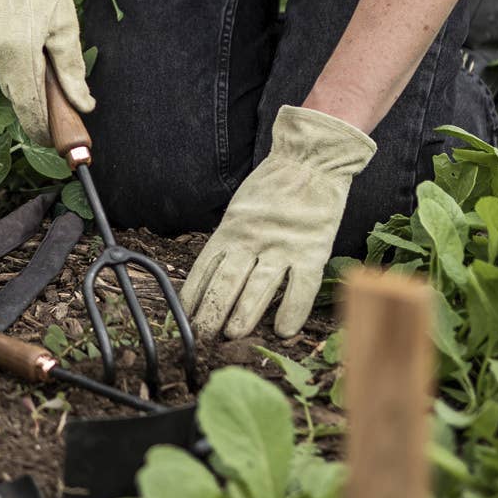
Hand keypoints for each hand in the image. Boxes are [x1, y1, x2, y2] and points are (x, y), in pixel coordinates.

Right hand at [0, 0, 94, 144]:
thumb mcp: (65, 25)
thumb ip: (72, 70)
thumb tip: (84, 104)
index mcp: (18, 52)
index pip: (28, 105)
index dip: (40, 127)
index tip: (51, 142)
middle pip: (15, 90)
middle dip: (34, 103)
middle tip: (58, 111)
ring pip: (5, 69)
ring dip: (24, 73)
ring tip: (44, 58)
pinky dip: (12, 52)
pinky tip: (25, 33)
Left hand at [181, 105, 376, 338]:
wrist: (310, 163)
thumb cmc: (272, 189)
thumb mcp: (239, 211)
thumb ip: (229, 241)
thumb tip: (213, 275)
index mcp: (231, 229)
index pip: (205, 267)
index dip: (194, 294)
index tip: (185, 317)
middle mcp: (252, 239)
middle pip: (227, 281)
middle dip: (213, 310)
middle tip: (203, 334)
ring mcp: (282, 245)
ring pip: (258, 286)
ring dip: (244, 313)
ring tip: (232, 335)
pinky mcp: (312, 250)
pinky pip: (301, 286)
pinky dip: (292, 309)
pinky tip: (283, 330)